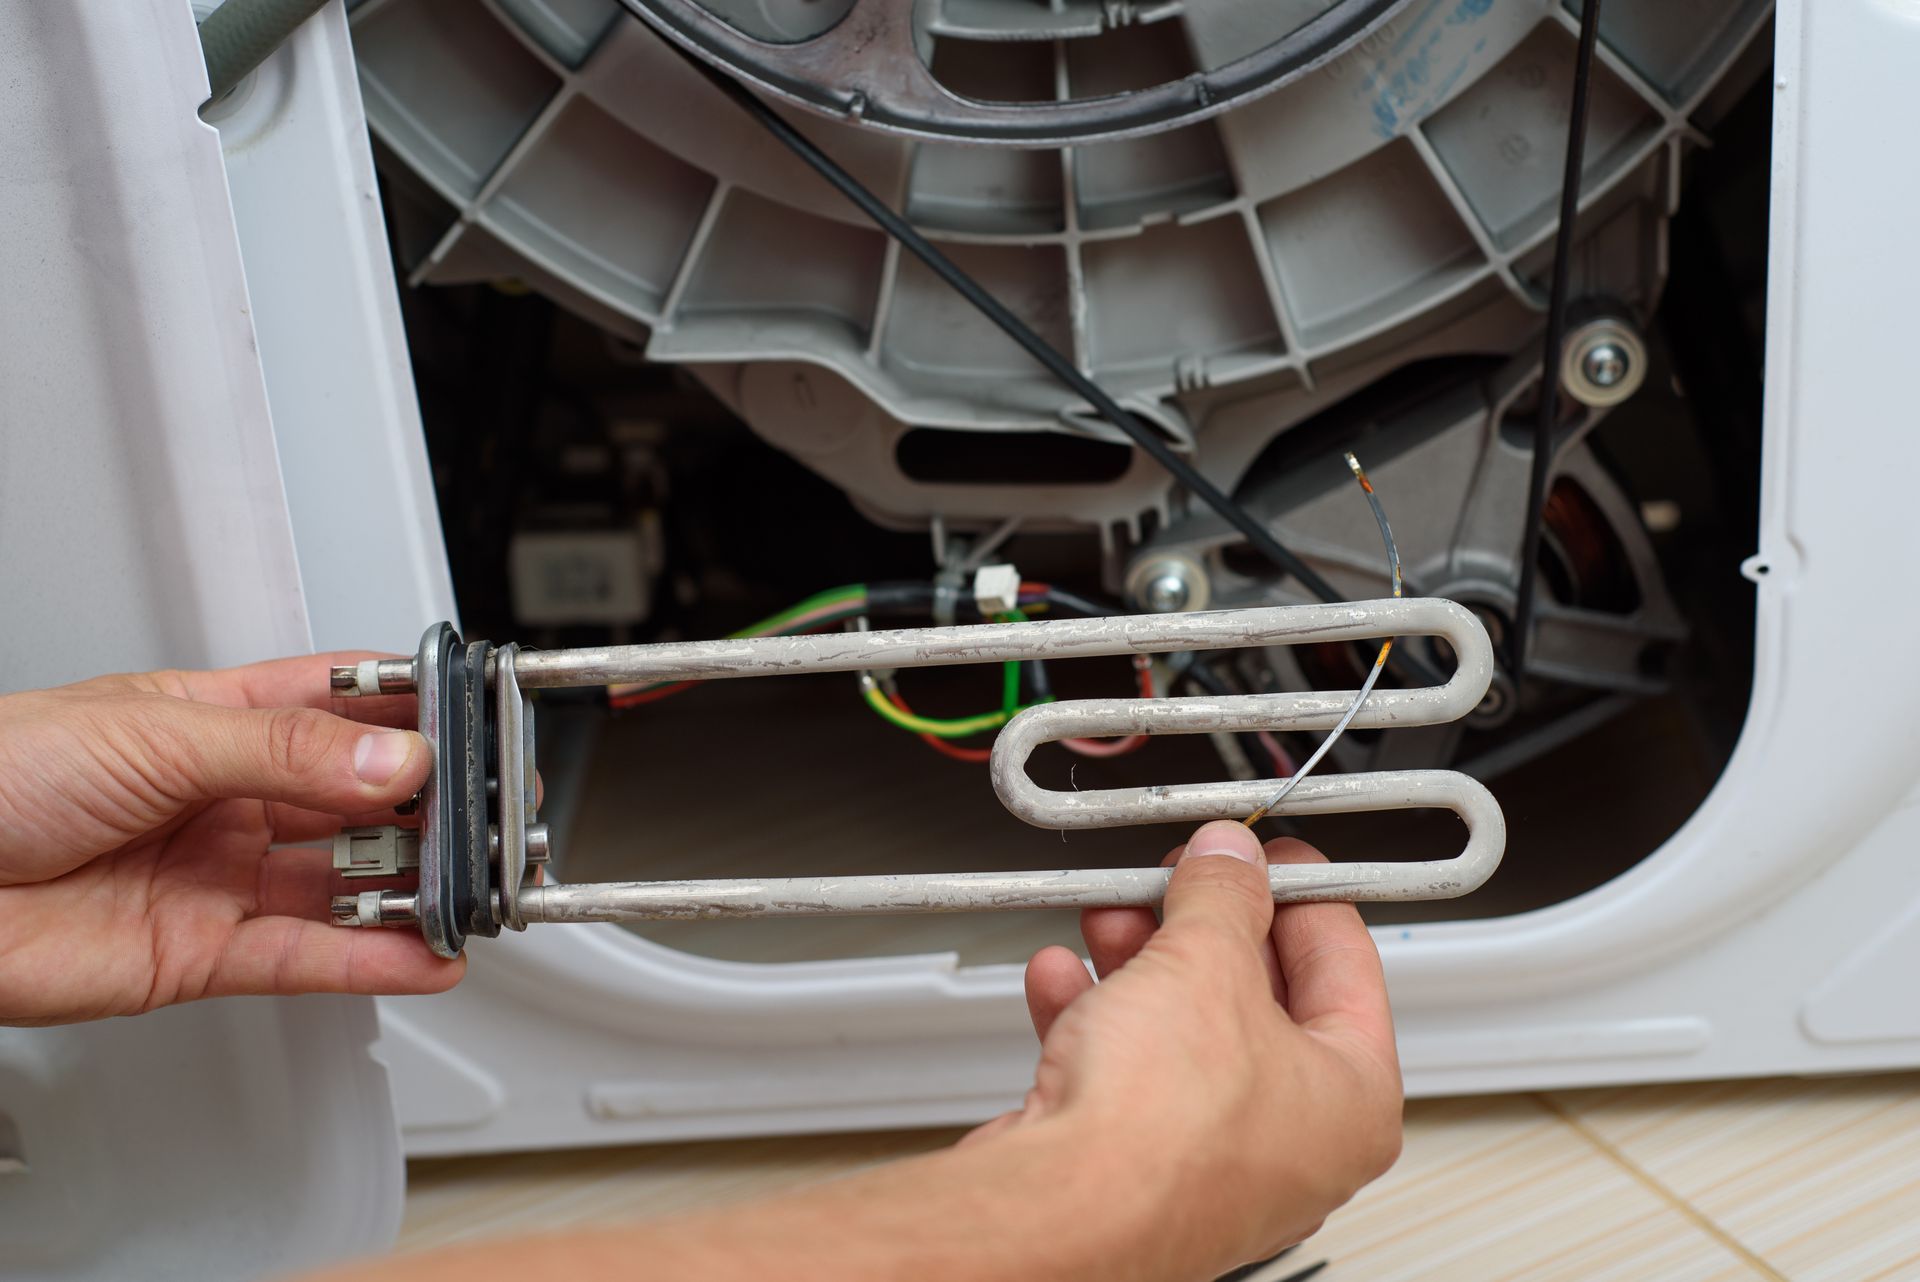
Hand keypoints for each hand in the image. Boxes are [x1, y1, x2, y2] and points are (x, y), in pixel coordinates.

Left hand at [0, 655, 463, 1025]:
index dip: (414, 709)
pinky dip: (372, 962)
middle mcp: (226, 799)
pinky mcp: (200, 955)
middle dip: (430, 806)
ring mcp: (217, 876)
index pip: (342, 703)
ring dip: (411, 887)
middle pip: (357, 800)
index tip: (478, 716)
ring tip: (470, 890)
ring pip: (342, 883)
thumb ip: (284, 751)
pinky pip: (305, 958)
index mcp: (214, 720)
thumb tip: (391, 757)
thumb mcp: (155, 735)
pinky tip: (422, 954)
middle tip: (491, 814)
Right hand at [979, 821, 1402, 1277]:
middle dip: (1203, 925)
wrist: (1059, 1213)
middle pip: (1258, 997)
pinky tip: (1065, 978)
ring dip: (1142, 962)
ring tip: (1112, 915)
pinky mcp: (1139, 1168)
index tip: (1265, 855)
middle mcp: (1295, 1144)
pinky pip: (1129, 1073)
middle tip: (1179, 878)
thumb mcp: (1205, 962)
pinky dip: (1099, 1016)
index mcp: (1354, 1101)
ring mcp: (1214, 1162)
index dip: (1301, 890)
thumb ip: (1222, 896)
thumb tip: (1231, 864)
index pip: (1347, 964)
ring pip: (1186, 1031)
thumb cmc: (1158, 1134)